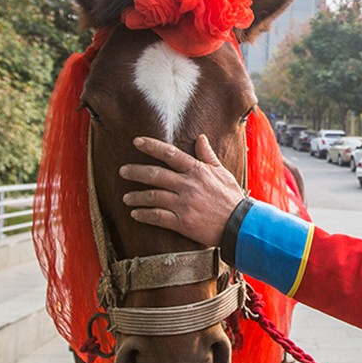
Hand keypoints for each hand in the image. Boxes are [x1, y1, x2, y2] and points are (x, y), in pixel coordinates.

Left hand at [120, 135, 243, 246]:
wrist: (239, 224)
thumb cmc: (231, 198)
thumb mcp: (222, 173)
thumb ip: (207, 156)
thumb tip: (200, 138)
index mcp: (197, 171)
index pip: (170, 154)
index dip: (151, 146)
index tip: (137, 142)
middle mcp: (187, 185)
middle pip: (155, 175)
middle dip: (135, 172)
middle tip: (122, 171)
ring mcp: (183, 204)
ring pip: (152, 196)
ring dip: (136, 196)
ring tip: (126, 197)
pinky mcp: (181, 222)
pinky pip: (157, 217)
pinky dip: (143, 215)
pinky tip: (135, 214)